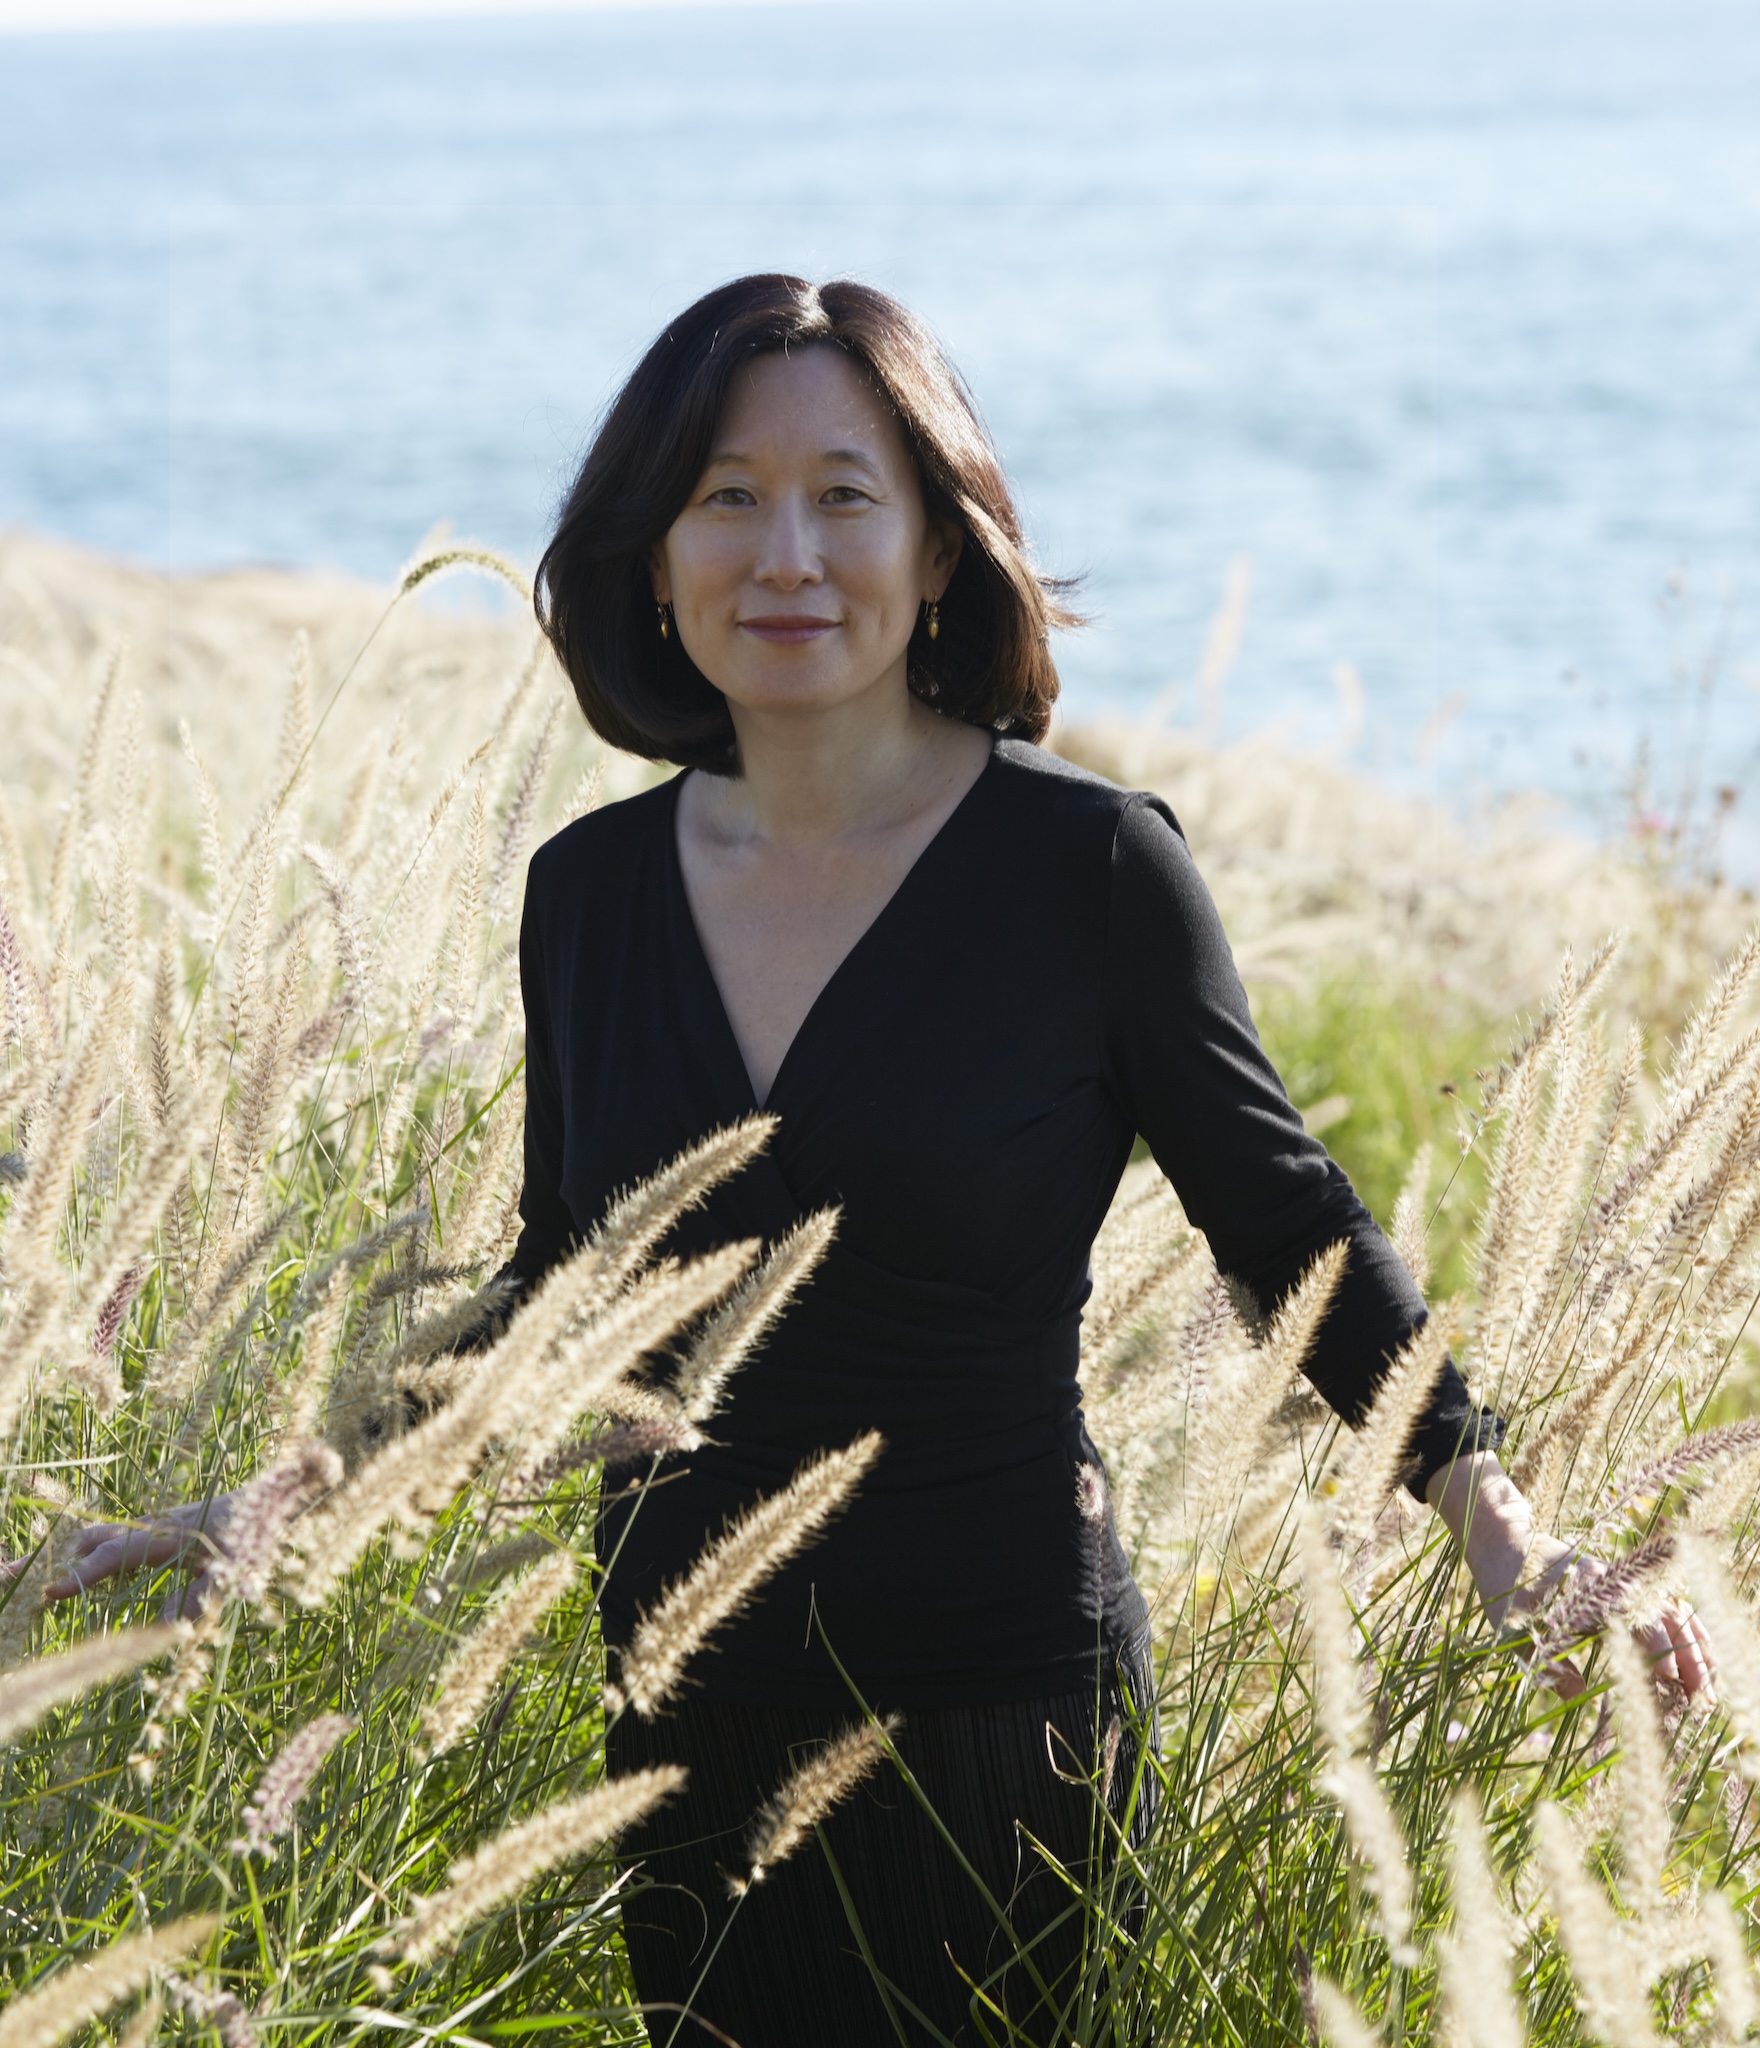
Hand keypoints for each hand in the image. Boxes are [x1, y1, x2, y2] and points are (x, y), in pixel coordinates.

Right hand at [1, 1495, 239, 1621]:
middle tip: (11, 1579)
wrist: (271, 1498)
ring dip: (61, 1556)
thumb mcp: (237, 1571)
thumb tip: (167, 1626)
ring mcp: (149, 1526)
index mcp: (165, 1535)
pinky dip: (82, 1555)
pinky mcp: (153, 1532)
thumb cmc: (255, 1534)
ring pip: (94, 1537)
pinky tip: (65, 1577)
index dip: (81, 1575)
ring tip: (23, 1578)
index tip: (47, 1593)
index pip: (113, 1556)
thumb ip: (202, 1597)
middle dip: (51, 1561)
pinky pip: (109, 1542)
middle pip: (90, 1541)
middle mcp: (150, 1527)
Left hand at [1425, 1454, 1715, 1702]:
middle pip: (1666, 1622)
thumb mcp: (1517, 1633)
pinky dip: (1690, 1630)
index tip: (1670, 1685)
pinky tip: (1705, 1657)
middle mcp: (1614, 1585)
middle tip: (1702, 1702)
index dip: (1658, 1655)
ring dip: (1696, 1649)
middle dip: (1689, 1662)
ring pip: (1674, 1614)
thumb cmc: (1506, 1590)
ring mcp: (1624, 1583)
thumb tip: (1577, 1698)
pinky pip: (1667, 1606)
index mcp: (1591, 1595)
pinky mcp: (1626, 1585)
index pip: (1636, 1627)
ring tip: (1709, 1689)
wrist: (1505, 1542)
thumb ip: (1548, 1665)